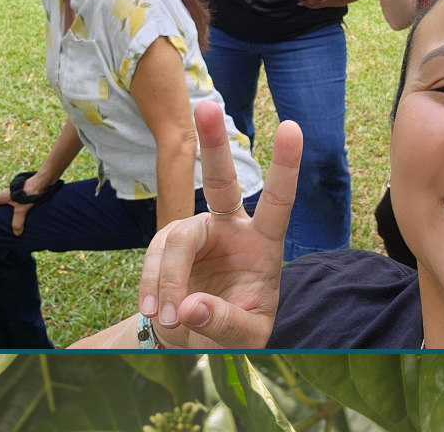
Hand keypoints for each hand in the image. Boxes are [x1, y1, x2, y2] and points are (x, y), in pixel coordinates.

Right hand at [0, 173, 46, 235]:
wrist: (41, 181)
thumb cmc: (29, 192)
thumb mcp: (22, 209)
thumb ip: (18, 221)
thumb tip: (16, 234)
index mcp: (3, 196)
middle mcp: (6, 192)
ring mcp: (14, 191)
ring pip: (5, 199)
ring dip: (1, 205)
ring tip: (0, 212)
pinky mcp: (21, 191)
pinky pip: (13, 199)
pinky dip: (11, 205)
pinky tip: (16, 208)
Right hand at [139, 100, 301, 348]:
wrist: (204, 337)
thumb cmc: (241, 326)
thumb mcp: (248, 336)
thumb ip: (225, 323)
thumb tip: (189, 308)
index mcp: (264, 243)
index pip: (278, 201)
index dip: (286, 166)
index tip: (292, 127)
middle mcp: (230, 228)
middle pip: (220, 182)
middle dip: (213, 144)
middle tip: (206, 106)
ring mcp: (196, 234)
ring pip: (175, 240)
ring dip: (166, 279)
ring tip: (168, 319)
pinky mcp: (167, 247)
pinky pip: (153, 261)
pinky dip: (151, 288)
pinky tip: (153, 312)